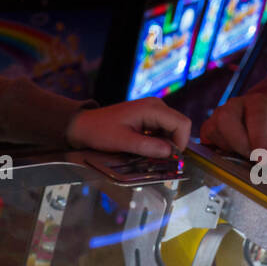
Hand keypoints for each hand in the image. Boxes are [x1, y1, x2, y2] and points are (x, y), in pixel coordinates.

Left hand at [66, 98, 190, 156]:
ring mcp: (153, 111)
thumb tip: (170, 152)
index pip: (182, 124)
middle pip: (180, 126)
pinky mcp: (148, 117)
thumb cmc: (100, 132)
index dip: (181, 143)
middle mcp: (156, 106)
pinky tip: (145, 149)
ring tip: (149, 155)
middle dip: (174, 145)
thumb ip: (147, 146)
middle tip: (159, 160)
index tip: (170, 159)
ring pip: (172, 130)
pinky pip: (162, 130)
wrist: (84, 126)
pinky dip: (159, 142)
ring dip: (165, 144)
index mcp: (152, 108)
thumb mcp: (122, 141)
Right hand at [200, 92, 266, 155]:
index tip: (262, 160)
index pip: (256, 119)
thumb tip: (264, 168)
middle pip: (225, 120)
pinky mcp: (208, 129)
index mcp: (258, 103)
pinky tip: (230, 154)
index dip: (258, 141)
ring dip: (228, 149)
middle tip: (251, 157)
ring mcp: (218, 115)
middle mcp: (235, 105)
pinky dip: (215, 151)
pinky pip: (205, 141)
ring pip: (213, 132)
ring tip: (243, 154)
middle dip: (238, 144)